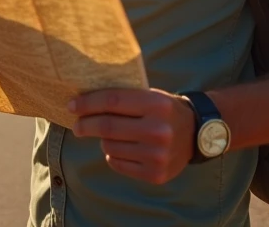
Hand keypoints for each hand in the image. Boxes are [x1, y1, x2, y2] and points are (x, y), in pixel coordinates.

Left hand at [68, 88, 196, 184]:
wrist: (195, 134)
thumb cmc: (163, 110)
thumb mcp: (150, 95)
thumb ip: (123, 97)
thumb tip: (83, 101)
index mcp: (157, 104)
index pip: (112, 101)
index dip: (88, 103)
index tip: (72, 105)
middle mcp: (159, 130)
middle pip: (107, 127)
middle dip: (85, 124)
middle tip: (77, 124)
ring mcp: (158, 155)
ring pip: (109, 146)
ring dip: (102, 140)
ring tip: (109, 135)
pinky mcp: (155, 174)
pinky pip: (117, 163)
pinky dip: (112, 155)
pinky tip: (121, 148)